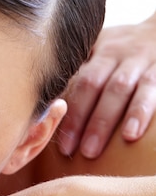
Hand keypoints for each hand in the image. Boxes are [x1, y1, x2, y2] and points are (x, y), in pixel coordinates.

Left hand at [57, 13, 155, 157]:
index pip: (77, 80)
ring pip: (119, 91)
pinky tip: (131, 135)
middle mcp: (117, 54)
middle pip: (93, 86)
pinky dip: (140, 113)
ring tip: (91, 150)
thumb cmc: (125, 45)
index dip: (66, 108)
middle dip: (78, 119)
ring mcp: (140, 62)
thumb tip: (48, 97)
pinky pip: (151, 92)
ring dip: (104, 122)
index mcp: (98, 51)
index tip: (55, 135)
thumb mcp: (101, 45)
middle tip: (68, 149)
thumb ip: (80, 65)